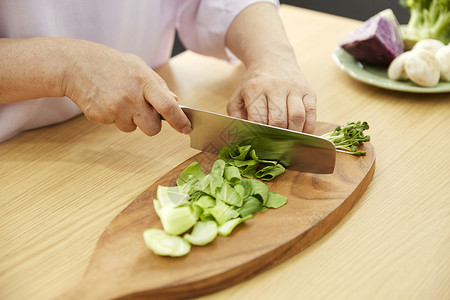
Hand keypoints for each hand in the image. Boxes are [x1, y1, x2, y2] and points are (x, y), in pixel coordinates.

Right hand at [62, 39, 190, 134]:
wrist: (75, 65)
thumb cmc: (110, 64)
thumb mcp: (138, 66)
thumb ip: (158, 85)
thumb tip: (175, 101)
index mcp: (144, 81)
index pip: (168, 106)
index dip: (180, 121)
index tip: (186, 128)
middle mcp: (131, 97)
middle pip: (153, 128)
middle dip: (153, 125)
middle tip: (145, 112)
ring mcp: (115, 108)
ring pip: (133, 128)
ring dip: (131, 119)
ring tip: (120, 100)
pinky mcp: (101, 117)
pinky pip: (116, 125)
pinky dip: (114, 117)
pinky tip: (107, 101)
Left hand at [224, 2, 316, 133]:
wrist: (272, 58)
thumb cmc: (254, 83)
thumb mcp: (238, 95)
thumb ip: (236, 116)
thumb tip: (241, 137)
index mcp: (255, 88)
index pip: (258, 118)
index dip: (259, 134)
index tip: (258, 144)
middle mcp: (276, 86)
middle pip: (279, 120)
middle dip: (277, 137)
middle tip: (274, 146)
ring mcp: (294, 88)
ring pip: (297, 117)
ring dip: (293, 134)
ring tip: (288, 142)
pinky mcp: (308, 90)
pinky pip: (311, 112)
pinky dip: (309, 127)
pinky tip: (302, 135)